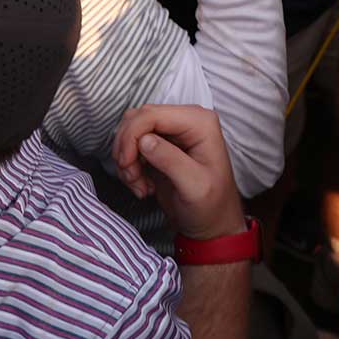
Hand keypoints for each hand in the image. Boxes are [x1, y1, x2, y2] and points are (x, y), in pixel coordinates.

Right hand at [110, 105, 242, 240]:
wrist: (212, 224)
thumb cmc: (211, 207)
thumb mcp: (195, 186)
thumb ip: (171, 161)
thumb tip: (144, 140)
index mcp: (200, 122)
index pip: (152, 114)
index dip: (132, 136)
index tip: (127, 165)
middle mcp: (186, 120)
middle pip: (137, 119)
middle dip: (127, 150)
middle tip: (132, 178)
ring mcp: (173, 131)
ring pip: (131, 132)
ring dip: (127, 161)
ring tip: (139, 186)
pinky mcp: (161, 145)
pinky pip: (132, 146)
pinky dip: (130, 167)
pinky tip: (142, 186)